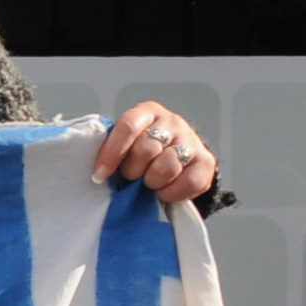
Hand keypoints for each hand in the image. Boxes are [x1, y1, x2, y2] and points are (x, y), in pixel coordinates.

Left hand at [95, 101, 221, 206]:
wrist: (176, 162)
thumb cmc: (140, 155)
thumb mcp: (124, 146)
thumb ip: (113, 151)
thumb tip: (99, 173)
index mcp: (146, 113)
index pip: (128, 127)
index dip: (112, 153)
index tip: (100, 175)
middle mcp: (171, 122)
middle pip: (146, 148)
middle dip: (133, 171)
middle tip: (131, 177)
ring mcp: (191, 140)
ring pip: (168, 166)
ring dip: (153, 182)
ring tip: (149, 183)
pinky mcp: (206, 161)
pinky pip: (189, 182)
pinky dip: (173, 193)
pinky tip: (164, 193)